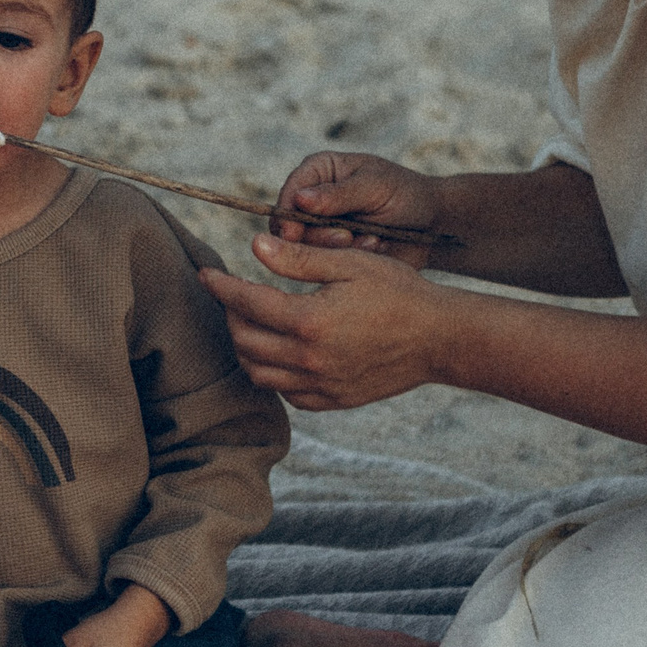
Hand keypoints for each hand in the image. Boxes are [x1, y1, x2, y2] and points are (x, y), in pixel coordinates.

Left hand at [201, 233, 454, 410]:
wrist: (440, 338)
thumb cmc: (398, 291)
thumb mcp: (349, 264)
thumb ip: (297, 258)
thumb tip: (254, 246)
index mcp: (310, 321)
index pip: (245, 303)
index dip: (220, 286)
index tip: (206, 274)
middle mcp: (310, 359)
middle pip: (244, 342)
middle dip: (229, 316)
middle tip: (233, 296)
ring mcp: (321, 385)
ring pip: (258, 374)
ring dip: (246, 348)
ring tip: (250, 323)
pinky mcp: (333, 401)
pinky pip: (286, 392)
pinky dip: (272, 373)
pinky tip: (279, 351)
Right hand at [272, 151, 446, 263]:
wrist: (432, 225)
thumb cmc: (405, 194)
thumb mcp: (374, 187)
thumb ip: (338, 194)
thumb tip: (299, 200)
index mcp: (319, 172)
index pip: (289, 193)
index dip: (287, 215)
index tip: (293, 234)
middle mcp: (314, 200)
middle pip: (291, 225)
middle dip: (317, 236)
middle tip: (346, 237)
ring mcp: (323, 228)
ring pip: (307, 248)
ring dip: (338, 248)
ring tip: (371, 240)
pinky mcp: (334, 251)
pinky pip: (328, 262)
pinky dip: (350, 259)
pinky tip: (375, 247)